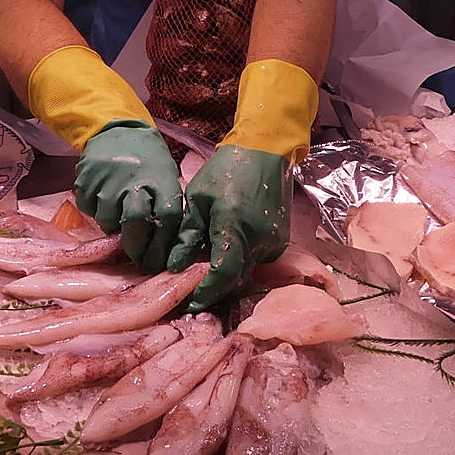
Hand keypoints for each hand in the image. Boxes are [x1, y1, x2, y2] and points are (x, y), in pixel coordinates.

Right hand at [74, 120, 182, 272]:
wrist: (119, 130)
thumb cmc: (149, 162)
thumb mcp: (166, 177)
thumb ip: (166, 207)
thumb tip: (167, 249)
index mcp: (162, 179)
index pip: (168, 218)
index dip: (163, 245)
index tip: (158, 262)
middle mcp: (135, 179)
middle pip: (135, 222)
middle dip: (136, 247)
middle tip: (137, 258)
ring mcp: (109, 179)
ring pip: (108, 221)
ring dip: (114, 227)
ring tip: (119, 216)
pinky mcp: (87, 178)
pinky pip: (89, 209)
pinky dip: (96, 212)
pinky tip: (104, 199)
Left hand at [167, 144, 291, 310]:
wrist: (266, 152)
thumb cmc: (227, 169)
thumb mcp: (197, 198)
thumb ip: (188, 235)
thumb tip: (174, 266)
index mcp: (234, 225)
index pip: (223, 275)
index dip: (206, 293)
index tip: (190, 302)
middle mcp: (259, 238)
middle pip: (236, 280)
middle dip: (214, 290)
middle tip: (193, 292)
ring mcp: (274, 241)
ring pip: (248, 272)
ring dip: (228, 276)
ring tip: (207, 269)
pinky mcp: (281, 240)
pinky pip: (258, 261)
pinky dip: (241, 262)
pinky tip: (228, 250)